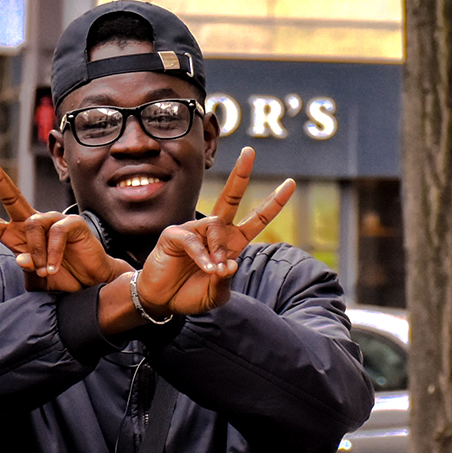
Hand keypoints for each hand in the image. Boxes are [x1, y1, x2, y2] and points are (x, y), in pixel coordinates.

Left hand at [0, 155, 130, 292]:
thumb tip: (21, 258)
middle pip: (11, 197)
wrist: (91, 286)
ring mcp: (52, 221)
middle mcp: (32, 224)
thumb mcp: (36, 280)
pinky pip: (54, 231)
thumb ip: (26, 269)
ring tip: (47, 271)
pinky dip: (52, 253)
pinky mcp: (71, 223)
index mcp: (16, 237)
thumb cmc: (62, 280)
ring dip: (37, 253)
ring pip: (32, 224)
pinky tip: (55, 266)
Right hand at [106, 147, 294, 325]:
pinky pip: (194, 238)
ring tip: (212, 270)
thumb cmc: (189, 295)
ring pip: (216, 224)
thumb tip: (229, 264)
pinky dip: (202, 256)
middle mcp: (214, 233)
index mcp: (231, 243)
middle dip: (241, 174)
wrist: (162, 301)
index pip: (256, 219)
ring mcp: (194, 231)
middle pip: (231, 198)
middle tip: (249, 151)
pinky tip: (205, 267)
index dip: (273, 203)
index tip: (290, 183)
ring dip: (218, 249)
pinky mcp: (175, 234)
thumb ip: (225, 281)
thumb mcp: (216, 294)